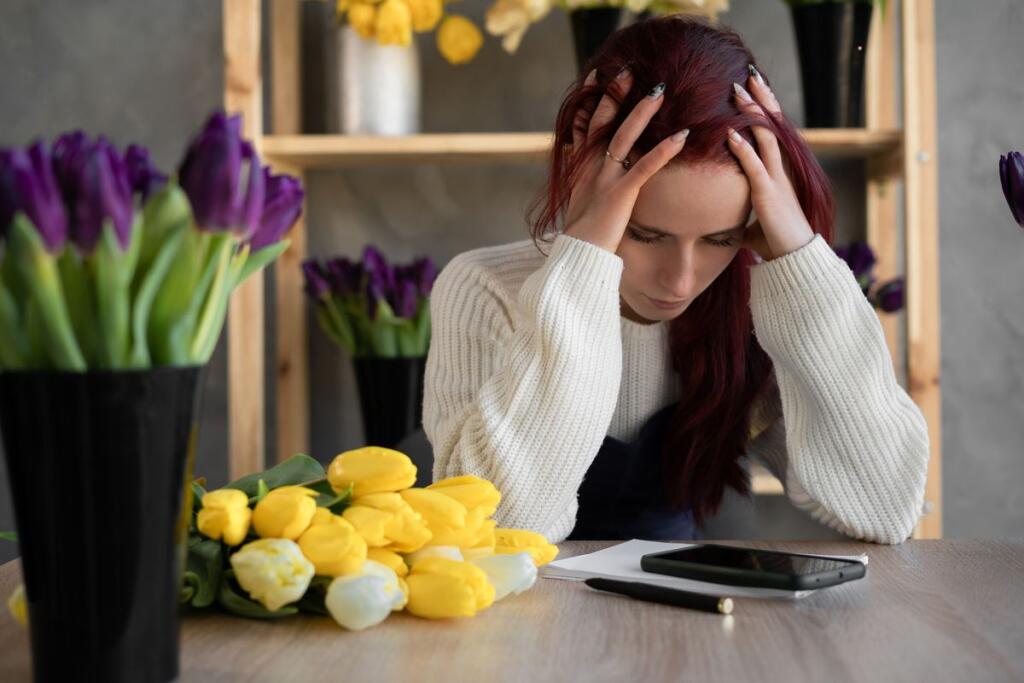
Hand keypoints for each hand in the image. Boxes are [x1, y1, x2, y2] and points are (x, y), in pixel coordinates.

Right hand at [563, 67, 690, 254]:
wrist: (578, 257)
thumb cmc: (583, 237)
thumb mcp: (581, 204)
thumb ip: (586, 184)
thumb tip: (589, 174)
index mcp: (581, 170)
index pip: (583, 127)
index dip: (590, 102)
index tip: (597, 79)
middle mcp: (591, 169)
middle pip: (601, 124)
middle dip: (613, 96)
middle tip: (627, 70)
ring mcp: (605, 180)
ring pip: (622, 138)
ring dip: (641, 113)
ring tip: (659, 92)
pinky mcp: (621, 195)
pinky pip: (645, 167)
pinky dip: (664, 150)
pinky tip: (682, 137)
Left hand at [728, 70, 815, 261]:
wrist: (795, 257)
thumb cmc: (776, 241)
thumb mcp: (755, 220)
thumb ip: (743, 212)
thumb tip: (727, 221)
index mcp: (778, 172)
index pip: (772, 132)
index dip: (764, 109)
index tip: (753, 88)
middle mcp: (780, 170)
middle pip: (772, 125)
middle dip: (761, 98)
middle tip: (749, 74)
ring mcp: (776, 180)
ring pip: (765, 137)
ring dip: (752, 113)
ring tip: (738, 91)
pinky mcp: (768, 194)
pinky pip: (754, 166)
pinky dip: (742, 148)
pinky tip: (729, 133)